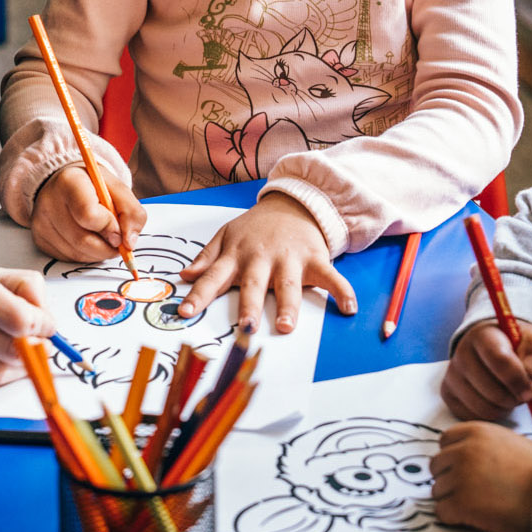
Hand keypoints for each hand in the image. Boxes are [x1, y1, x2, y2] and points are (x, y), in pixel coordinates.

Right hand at [30, 163, 146, 263]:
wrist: (64, 184)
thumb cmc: (92, 186)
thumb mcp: (117, 188)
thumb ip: (131, 212)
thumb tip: (129, 243)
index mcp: (69, 182)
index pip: (88, 214)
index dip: (109, 228)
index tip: (119, 230)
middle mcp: (49, 202)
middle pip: (83, 240)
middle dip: (107, 247)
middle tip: (117, 242)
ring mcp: (41, 222)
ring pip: (77, 254)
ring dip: (98, 253)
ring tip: (103, 238)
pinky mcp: (39, 239)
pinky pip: (68, 258)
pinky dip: (85, 255)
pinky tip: (88, 240)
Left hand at [176, 191, 356, 329]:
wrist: (291, 204)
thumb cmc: (254, 229)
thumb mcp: (226, 237)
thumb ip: (206, 259)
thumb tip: (184, 276)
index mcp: (236, 255)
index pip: (213, 277)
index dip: (199, 295)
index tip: (185, 312)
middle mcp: (261, 258)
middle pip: (253, 284)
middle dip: (249, 305)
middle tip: (245, 327)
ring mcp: (289, 258)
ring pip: (288, 284)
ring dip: (289, 305)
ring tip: (287, 326)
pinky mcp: (315, 258)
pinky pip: (330, 276)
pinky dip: (341, 290)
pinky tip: (347, 308)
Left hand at [432, 420, 531, 531]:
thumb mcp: (511, 443)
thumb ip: (484, 445)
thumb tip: (463, 453)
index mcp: (476, 432)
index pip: (445, 441)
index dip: (453, 456)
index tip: (464, 468)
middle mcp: (464, 451)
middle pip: (437, 465)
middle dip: (450, 477)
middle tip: (469, 490)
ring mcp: (461, 477)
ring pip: (438, 489)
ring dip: (452, 498)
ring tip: (475, 505)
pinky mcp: (462, 504)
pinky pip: (442, 511)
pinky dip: (452, 516)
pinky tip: (469, 517)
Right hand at [442, 319, 531, 419]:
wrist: (492, 345)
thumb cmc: (516, 346)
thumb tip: (530, 369)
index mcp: (482, 336)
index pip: (499, 360)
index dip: (518, 380)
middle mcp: (460, 354)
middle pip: (491, 391)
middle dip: (514, 399)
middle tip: (523, 394)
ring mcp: (451, 375)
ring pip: (483, 408)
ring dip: (503, 409)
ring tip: (510, 397)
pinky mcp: (447, 393)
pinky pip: (472, 417)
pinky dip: (490, 416)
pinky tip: (496, 403)